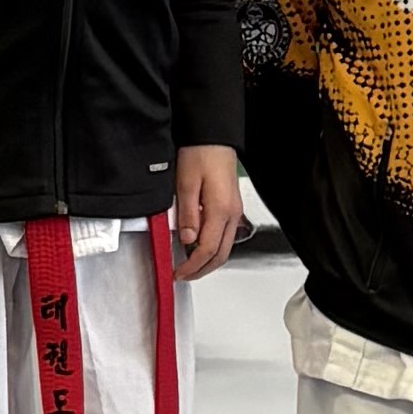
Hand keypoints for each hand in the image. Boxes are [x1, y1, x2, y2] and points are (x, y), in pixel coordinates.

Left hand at [171, 144, 244, 278]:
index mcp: (221, 210)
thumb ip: (187, 215)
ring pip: (225, 248)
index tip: (178, 272)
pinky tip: (198, 246)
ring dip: (208, 261)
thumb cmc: (200, 154)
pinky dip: (212, 247)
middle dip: (202, 270)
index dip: (191, 266)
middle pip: (221, 255)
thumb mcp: (185, 185)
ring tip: (188, 264)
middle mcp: (232, 214)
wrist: (213, 138)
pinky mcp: (231, 207)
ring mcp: (234, 212)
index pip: (207, 250)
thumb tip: (186, 239)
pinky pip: (225, 236)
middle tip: (183, 275)